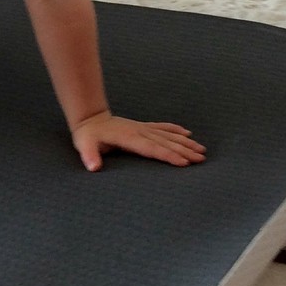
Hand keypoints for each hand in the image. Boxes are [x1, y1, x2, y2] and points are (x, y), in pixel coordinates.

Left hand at [71, 111, 204, 170]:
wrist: (89, 118)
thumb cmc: (87, 136)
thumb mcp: (84, 145)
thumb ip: (89, 155)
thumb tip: (93, 167)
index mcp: (128, 138)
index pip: (152, 149)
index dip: (168, 155)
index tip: (184, 162)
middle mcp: (139, 131)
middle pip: (165, 142)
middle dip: (184, 150)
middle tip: (202, 159)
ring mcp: (141, 128)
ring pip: (167, 135)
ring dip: (184, 142)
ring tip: (201, 149)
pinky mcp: (142, 126)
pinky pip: (162, 127)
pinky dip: (175, 130)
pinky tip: (187, 133)